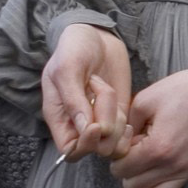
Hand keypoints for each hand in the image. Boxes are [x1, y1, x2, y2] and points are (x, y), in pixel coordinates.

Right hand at [40, 23, 132, 159]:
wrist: (95, 35)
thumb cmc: (74, 49)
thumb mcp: (67, 69)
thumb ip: (73, 99)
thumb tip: (84, 129)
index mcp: (60, 119)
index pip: (70, 152)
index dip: (85, 145)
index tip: (96, 125)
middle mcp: (79, 126)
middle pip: (96, 149)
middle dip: (105, 123)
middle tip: (99, 90)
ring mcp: (101, 123)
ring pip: (114, 143)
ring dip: (116, 119)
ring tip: (106, 91)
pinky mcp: (117, 117)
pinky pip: (126, 136)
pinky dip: (128, 124)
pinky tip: (122, 105)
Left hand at [113, 69, 187, 187]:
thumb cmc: (180, 92)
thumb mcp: (143, 101)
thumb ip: (125, 125)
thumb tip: (119, 144)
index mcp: (157, 147)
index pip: (122, 168)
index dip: (115, 157)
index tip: (122, 144)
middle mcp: (171, 165)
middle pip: (131, 185)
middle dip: (124, 171)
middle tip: (129, 154)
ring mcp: (184, 171)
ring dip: (135, 184)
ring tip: (136, 167)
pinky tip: (146, 178)